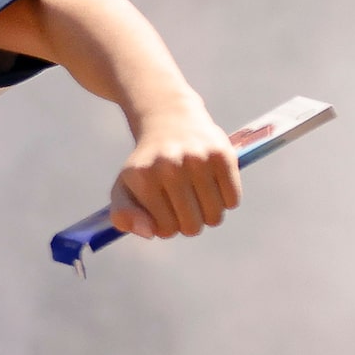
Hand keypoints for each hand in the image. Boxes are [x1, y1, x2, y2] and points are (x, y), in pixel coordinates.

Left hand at [109, 97, 242, 237]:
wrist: (170, 121)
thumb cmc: (147, 166)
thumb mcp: (124, 188)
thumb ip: (122, 215)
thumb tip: (149, 233)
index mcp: (142, 178)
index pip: (165, 230)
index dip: (166, 226)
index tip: (163, 211)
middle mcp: (169, 167)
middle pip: (192, 227)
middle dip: (188, 223)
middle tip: (182, 205)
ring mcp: (197, 160)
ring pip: (214, 216)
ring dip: (208, 214)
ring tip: (197, 197)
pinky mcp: (222, 155)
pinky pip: (232, 200)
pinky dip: (226, 200)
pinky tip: (213, 186)